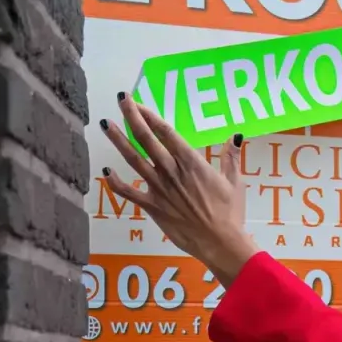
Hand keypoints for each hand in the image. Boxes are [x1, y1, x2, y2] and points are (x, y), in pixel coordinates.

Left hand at [100, 94, 258, 283]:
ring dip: (119, 141)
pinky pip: (129, 193)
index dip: (150, 115)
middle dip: (132, 117)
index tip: (139, 103)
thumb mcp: (235, 182)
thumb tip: (236, 136)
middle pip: (147, 139)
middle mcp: (172, 171)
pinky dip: (116, 183)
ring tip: (105, 124)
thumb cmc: (230, 213)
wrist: (220, 242)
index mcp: (192, 162)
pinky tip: (106, 172)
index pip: (166, 132)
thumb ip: (231, 157)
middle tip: (121, 100)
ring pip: (134, 160)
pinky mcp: (153, 207)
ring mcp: (159, 189)